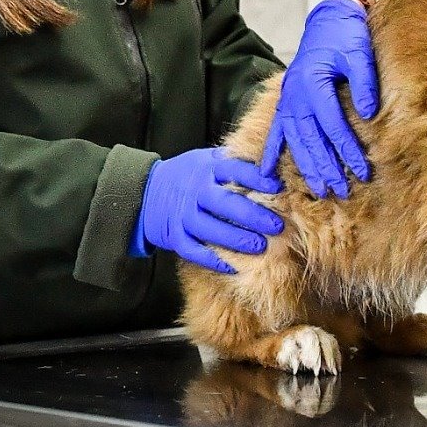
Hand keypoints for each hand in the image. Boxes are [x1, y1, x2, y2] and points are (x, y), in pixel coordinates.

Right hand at [132, 148, 283, 273]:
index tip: (277, 186)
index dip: (256, 178)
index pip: (234, 170)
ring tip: (261, 246)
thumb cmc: (189, 175)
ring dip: (237, 239)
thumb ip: (233, 161)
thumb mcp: (207, 159)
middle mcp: (195, 192)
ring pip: (210, 229)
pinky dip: (213, 260)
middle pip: (224, 203)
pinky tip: (234, 267)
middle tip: (277, 225)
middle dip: (252, 215)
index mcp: (206, 169)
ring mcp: (183, 216)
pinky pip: (194, 251)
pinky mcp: (175, 237)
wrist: (148, 192)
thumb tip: (270, 161)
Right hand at [261, 0, 377, 197]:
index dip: (348, 151)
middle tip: (341, 192)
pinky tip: (267, 174)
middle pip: (311, 139)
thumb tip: (368, 113)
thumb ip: (364, 83)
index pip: (333, 125)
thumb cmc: (346, 36)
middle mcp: (295, 94)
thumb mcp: (360, 53)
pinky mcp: (287, 101)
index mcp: (313, 82)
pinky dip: (271, 153)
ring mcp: (288, 99)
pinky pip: (277, 131)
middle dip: (326, 168)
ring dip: (306, 167)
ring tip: (319, 190)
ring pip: (294, 141)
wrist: (329, 20)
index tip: (364, 172)